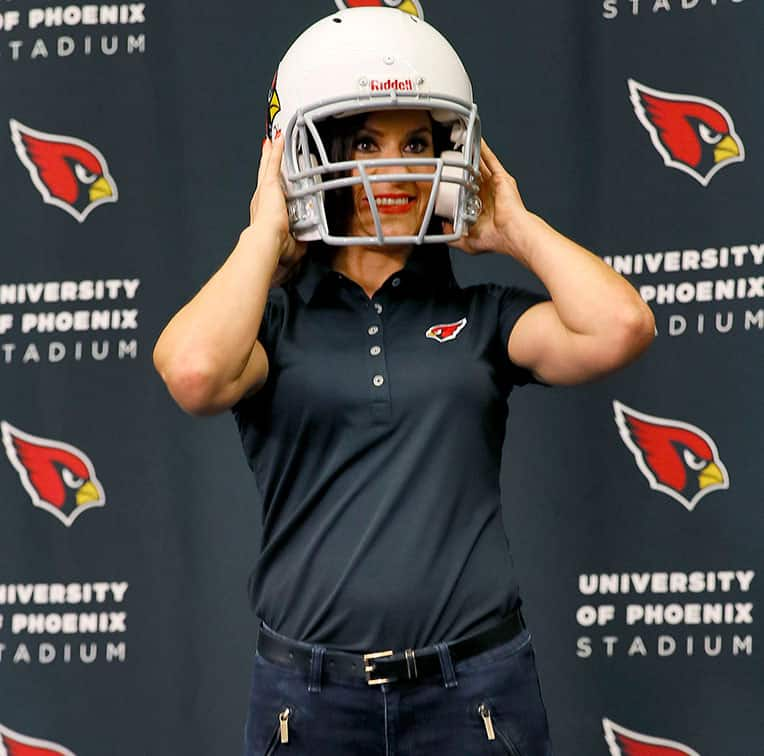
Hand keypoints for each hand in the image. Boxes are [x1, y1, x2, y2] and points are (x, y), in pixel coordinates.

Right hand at [248, 133, 305, 277]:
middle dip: (266, 162)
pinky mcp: (270, 184)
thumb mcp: (292, 244)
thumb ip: (299, 241)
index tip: (270, 180)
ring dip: (270, 153)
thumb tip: (306, 243)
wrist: (266, 241)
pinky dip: (277, 150)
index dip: (269, 186)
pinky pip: (274, 162)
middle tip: (267, 149)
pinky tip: (279, 138)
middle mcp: (261, 200)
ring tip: (272, 139)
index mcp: (265, 214)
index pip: (268, 196)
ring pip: (267, 166)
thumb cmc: (273, 246)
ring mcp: (265, 190)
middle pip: (264, 176)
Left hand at [443, 138, 532, 261]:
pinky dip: (484, 149)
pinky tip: (476, 140)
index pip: (466, 192)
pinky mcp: (501, 178)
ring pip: (481, 165)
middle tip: (451, 154)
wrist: (510, 233)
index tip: (446, 177)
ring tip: (462, 142)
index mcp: (481, 208)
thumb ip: (453, 237)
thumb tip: (443, 230)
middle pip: (473, 175)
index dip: (457, 184)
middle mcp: (488, 195)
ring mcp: (495, 185)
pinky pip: (490, 159)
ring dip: (472, 154)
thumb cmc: (496, 239)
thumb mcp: (467, 242)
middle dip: (463, 165)